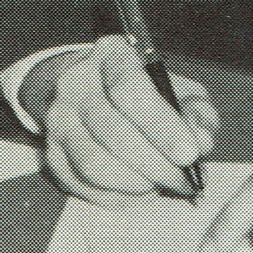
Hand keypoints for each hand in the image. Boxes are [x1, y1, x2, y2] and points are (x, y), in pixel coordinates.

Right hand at [25, 36, 218, 205]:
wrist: (88, 92)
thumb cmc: (143, 91)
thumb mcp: (177, 87)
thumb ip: (196, 110)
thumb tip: (201, 140)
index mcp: (111, 56)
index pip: (130, 90)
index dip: (163, 126)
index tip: (190, 153)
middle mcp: (76, 85)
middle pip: (113, 132)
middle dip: (156, 164)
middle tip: (184, 180)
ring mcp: (58, 121)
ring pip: (94, 164)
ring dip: (136, 184)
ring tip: (163, 185)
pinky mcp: (51, 154)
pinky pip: (83, 185)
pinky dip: (119, 196)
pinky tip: (141, 190)